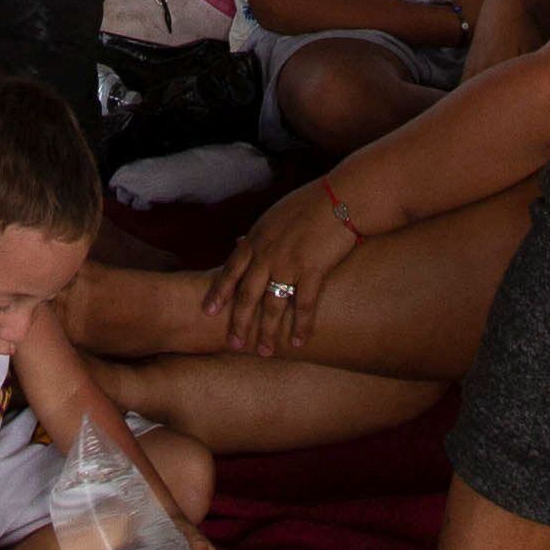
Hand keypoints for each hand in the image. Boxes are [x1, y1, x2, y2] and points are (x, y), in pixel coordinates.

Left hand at [216, 181, 363, 354]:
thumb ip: (256, 234)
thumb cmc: (310, 203)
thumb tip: (237, 241)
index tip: (208, 311)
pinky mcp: (312, 270)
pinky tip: (298, 342)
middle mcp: (267, 253)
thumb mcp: (273, 215)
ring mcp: (288, 263)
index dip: (218, 292)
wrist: (341, 197)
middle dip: (238, 321)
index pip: (230, 270)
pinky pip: (303, 305)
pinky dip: (300, 326)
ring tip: (264, 351)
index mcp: (256, 239)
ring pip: (272, 305)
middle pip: (246, 294)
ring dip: (267, 331)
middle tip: (233, 343)